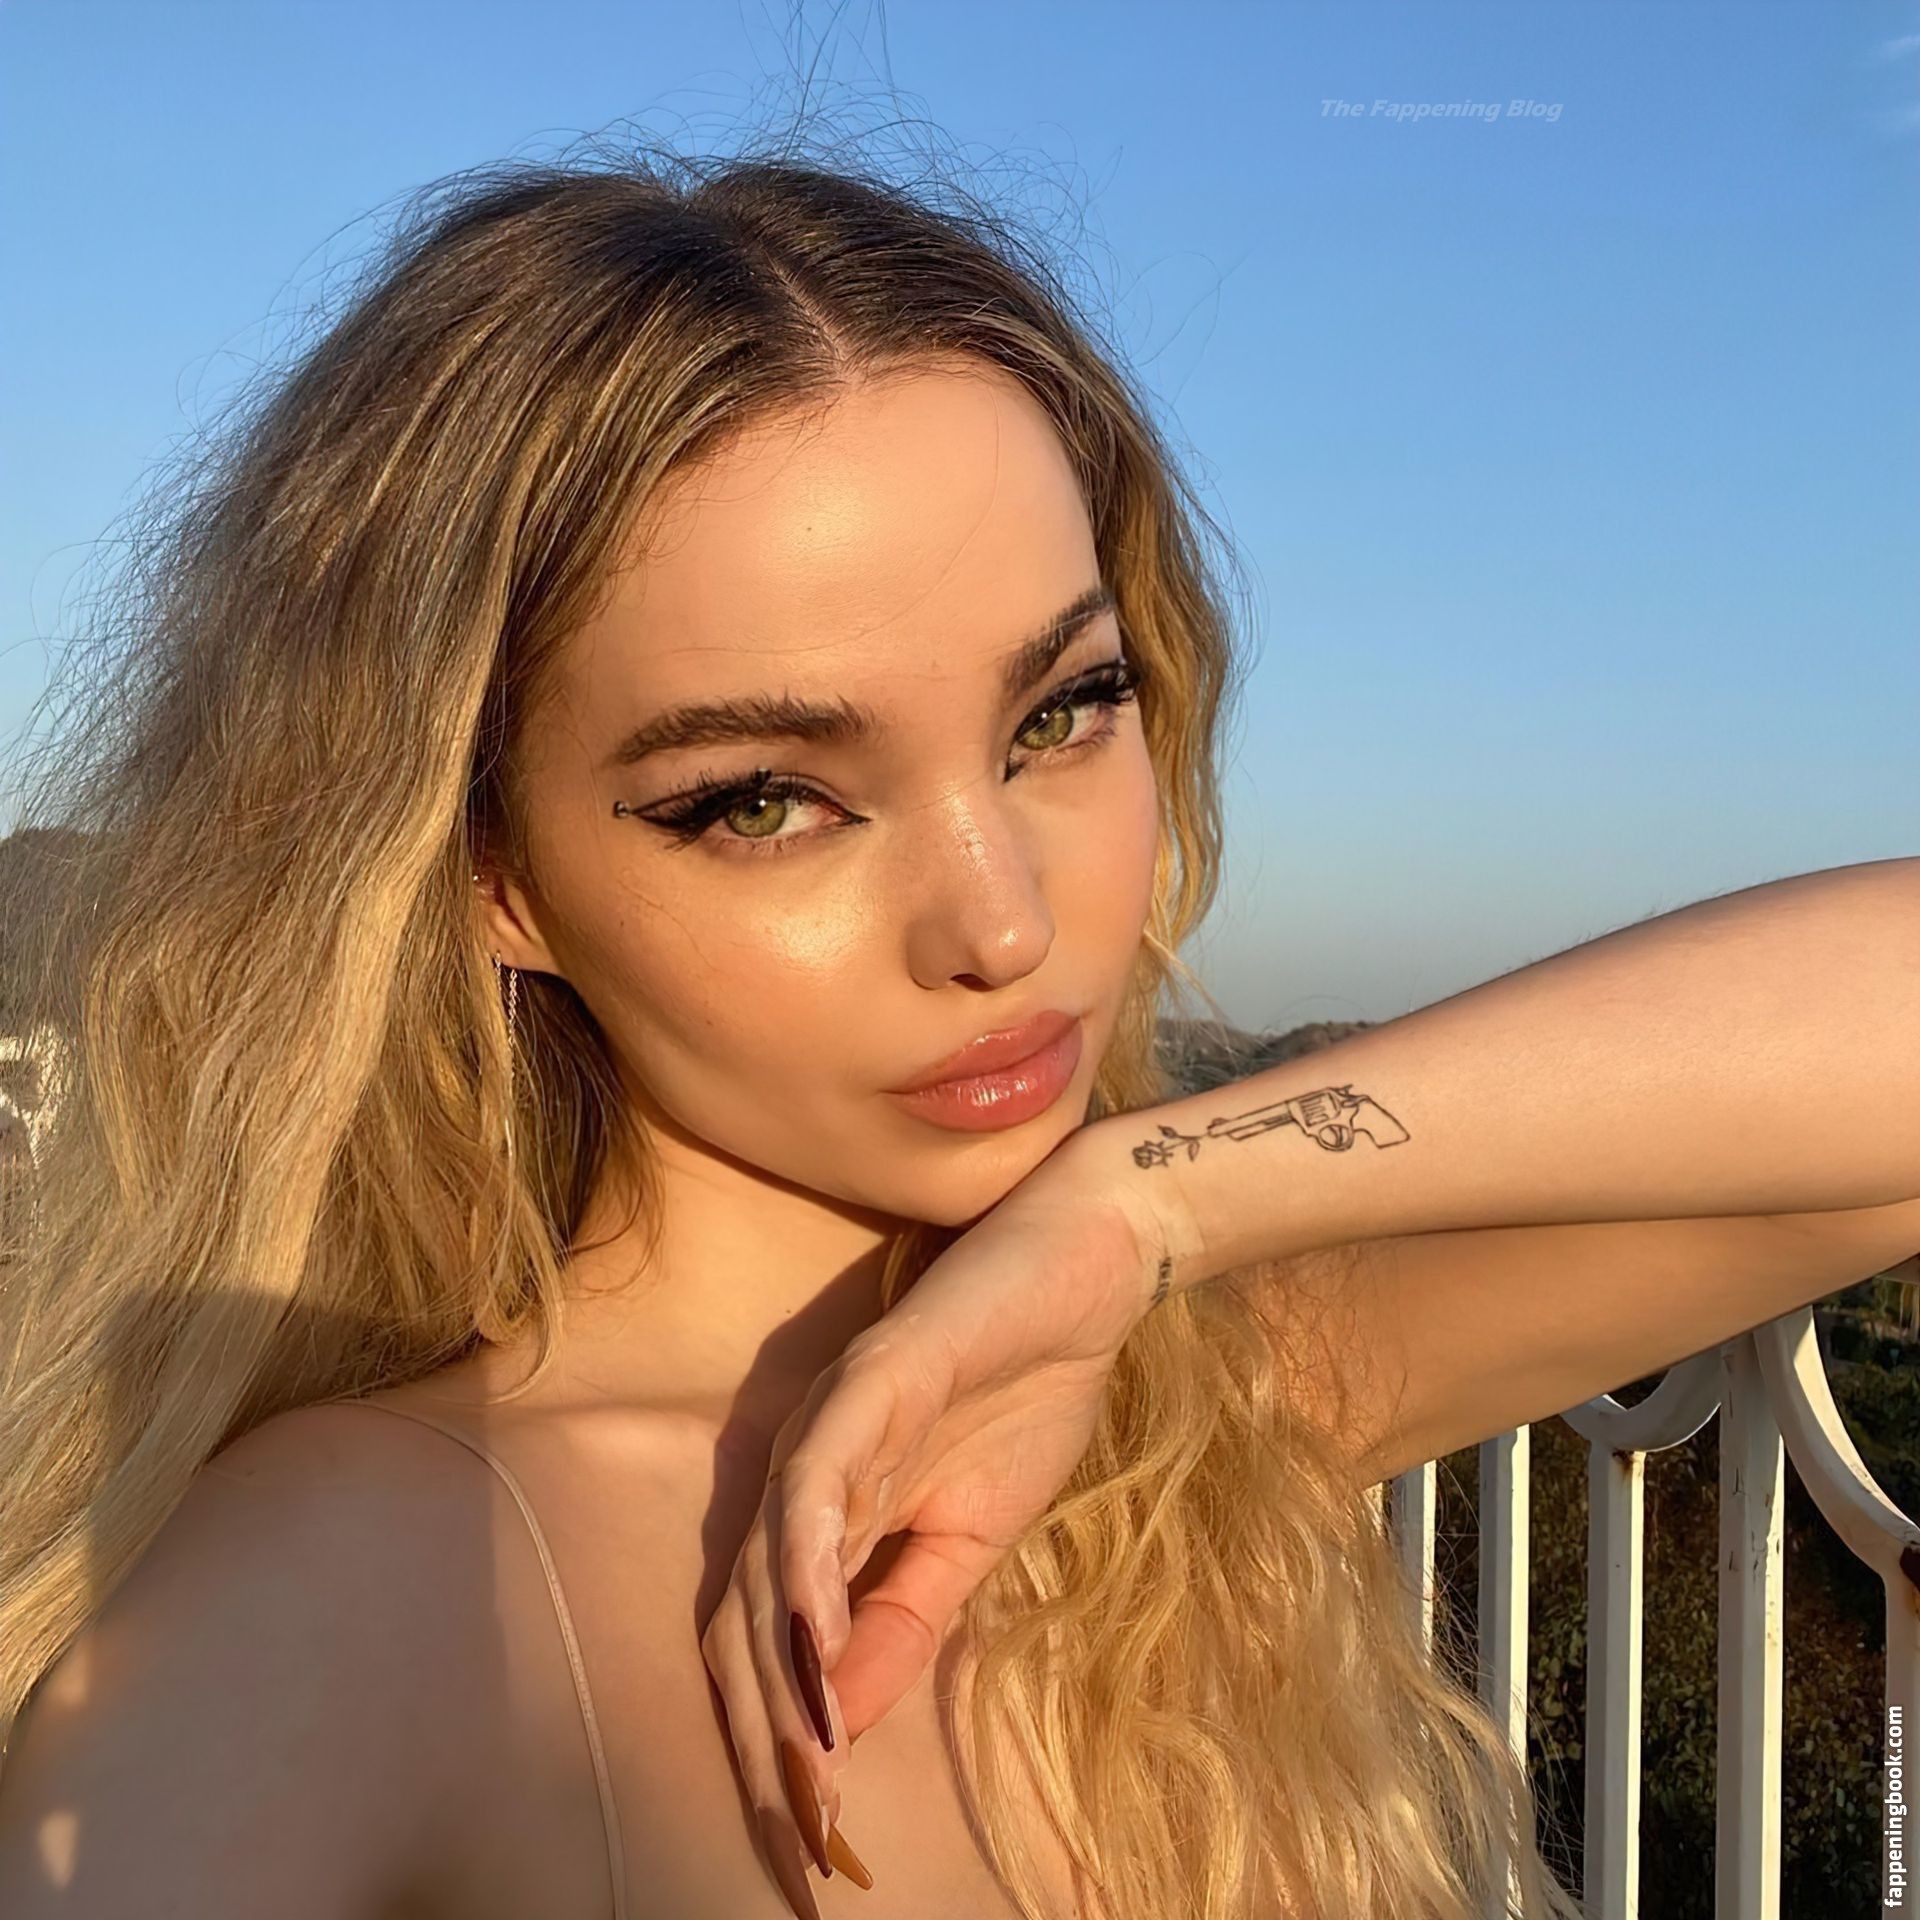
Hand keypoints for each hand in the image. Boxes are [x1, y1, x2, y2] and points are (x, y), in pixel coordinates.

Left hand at [697, 1139, 1168, 1913]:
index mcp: (822, 1517)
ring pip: (766, 1570)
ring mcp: (823, 1425)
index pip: (771, 1652)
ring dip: (780, 1684)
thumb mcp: (971, 1540)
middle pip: (744, 1628)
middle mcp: (798, 1477)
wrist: (1082, 1276)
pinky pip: (814, 1486)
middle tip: (799, 1852)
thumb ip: (902, 1620)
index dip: (780, 1752)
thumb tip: (844, 1728)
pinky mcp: (865, 1381)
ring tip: (804, 1784)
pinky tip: (818, 1649)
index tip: (814, 1854)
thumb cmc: (1024, 1394)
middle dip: (765, 1747)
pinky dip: (810, 1573)